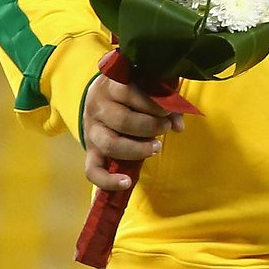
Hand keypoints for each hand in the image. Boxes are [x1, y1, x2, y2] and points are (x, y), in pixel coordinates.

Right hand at [82, 75, 187, 189]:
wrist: (103, 96)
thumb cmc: (133, 91)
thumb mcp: (147, 89)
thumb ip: (165, 103)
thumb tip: (179, 126)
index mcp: (111, 86)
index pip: (130, 93)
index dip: (153, 104)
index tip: (168, 110)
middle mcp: (97, 107)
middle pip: (123, 121)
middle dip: (151, 127)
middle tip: (166, 128)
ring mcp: (91, 130)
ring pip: (111, 144)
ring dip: (138, 149)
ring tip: (157, 147)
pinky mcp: (90, 150)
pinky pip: (92, 171)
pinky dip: (108, 180)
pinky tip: (126, 182)